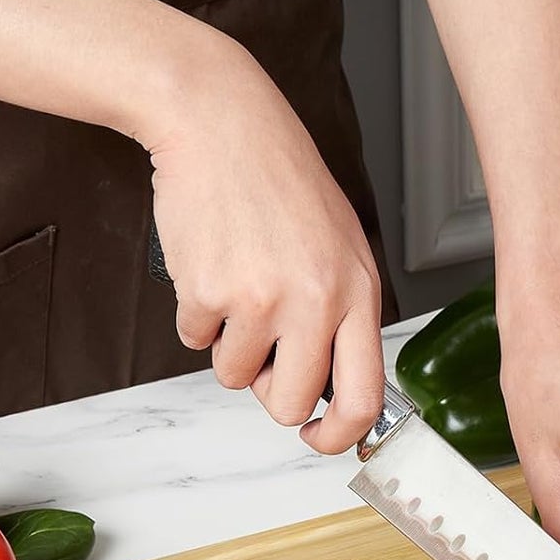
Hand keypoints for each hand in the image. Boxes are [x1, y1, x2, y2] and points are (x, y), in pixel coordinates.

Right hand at [139, 26, 383, 452]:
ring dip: (229, 345)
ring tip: (237, 283)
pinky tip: (210, 263)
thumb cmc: (279, 178)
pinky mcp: (208, 292)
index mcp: (358, 290)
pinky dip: (196, 314)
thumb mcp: (339, 242)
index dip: (338, 434)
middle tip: (264, 359)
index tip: (319, 437)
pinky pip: (194, 340)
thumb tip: (333, 383)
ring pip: (236, 376)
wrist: (221, 122)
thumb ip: (342, 311)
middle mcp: (316, 300)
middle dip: (272, 395)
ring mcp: (261, 299)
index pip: (365, 395)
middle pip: (292, 404)